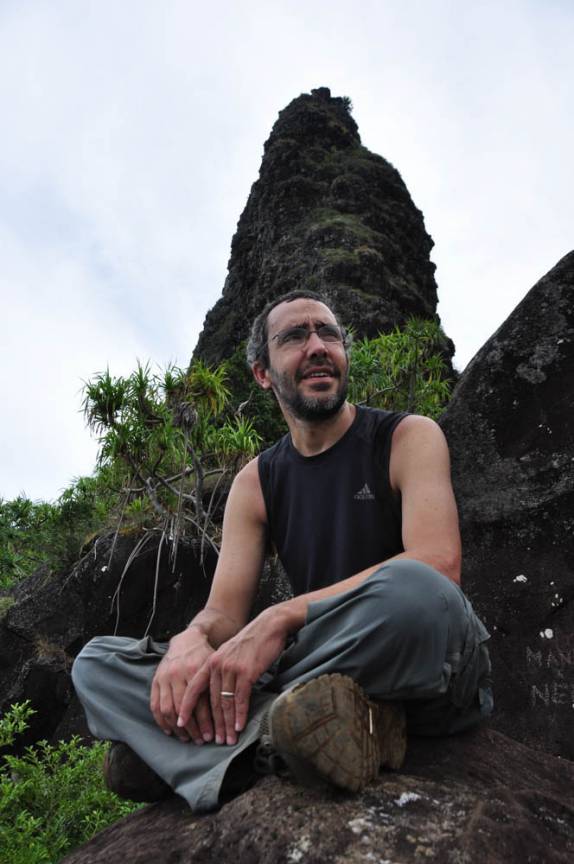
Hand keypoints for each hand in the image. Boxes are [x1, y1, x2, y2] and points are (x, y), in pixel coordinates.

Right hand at [150, 627, 214, 743]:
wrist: (188, 640)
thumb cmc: (205, 656)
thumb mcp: (214, 666)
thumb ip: (218, 685)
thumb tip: (231, 712)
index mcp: (194, 670)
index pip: (199, 703)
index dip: (205, 722)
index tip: (211, 736)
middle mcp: (178, 674)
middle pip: (183, 709)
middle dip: (192, 729)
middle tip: (201, 741)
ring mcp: (164, 678)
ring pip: (168, 709)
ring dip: (177, 728)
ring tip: (186, 739)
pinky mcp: (156, 680)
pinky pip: (155, 705)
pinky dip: (161, 721)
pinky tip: (170, 731)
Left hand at [177, 608, 288, 745]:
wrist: (269, 626)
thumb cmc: (251, 642)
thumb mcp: (230, 654)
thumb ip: (222, 670)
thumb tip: (219, 693)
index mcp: (210, 662)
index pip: (194, 688)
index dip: (186, 707)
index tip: (181, 724)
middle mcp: (217, 665)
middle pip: (211, 701)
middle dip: (213, 724)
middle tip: (214, 741)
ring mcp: (231, 669)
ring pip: (225, 703)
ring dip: (227, 724)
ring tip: (227, 740)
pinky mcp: (246, 672)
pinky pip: (240, 699)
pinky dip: (240, 715)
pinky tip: (239, 727)